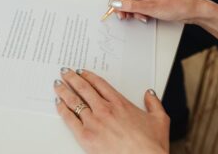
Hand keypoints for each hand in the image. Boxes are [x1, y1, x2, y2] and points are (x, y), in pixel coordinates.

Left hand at [54, 68, 169, 153]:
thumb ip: (154, 103)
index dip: (88, 76)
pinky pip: (69, 119)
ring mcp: (94, 122)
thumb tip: (150, 94)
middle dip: (72, 78)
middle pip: (84, 88)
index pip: (99, 84)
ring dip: (64, 90)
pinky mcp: (86, 136)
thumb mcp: (159, 120)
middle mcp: (105, 109)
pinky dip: (62, 109)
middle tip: (65, 72)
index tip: (82, 72)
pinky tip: (58, 103)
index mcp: (120, 103)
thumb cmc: (151, 145)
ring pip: (74, 100)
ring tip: (58, 84)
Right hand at [109, 0, 217, 41]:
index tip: (114, 4)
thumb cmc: (179, 4)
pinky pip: (135, 2)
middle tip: (121, 14)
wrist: (193, 10)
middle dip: (121, 2)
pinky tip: (142, 15)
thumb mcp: (151, 7)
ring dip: (128, 8)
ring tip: (133, 16)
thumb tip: (116, 4)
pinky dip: (135, 10)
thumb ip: (130, 5)